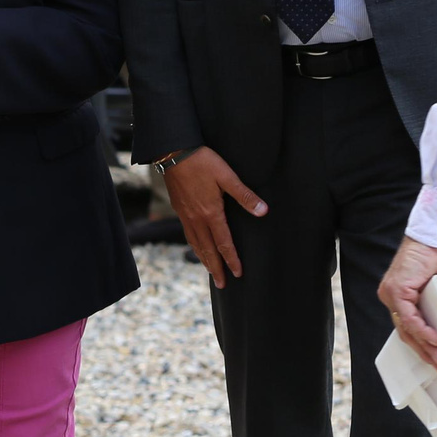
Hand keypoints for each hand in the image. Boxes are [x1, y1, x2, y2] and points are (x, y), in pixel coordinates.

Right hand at [164, 147, 266, 287]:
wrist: (172, 151)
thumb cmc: (202, 161)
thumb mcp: (227, 176)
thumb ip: (244, 195)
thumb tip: (263, 211)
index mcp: (210, 213)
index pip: (223, 243)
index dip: (232, 260)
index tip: (238, 274)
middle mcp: (196, 218)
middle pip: (207, 250)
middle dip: (215, 268)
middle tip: (222, 285)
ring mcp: (185, 215)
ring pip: (195, 243)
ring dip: (204, 259)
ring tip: (210, 270)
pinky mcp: (178, 208)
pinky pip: (187, 234)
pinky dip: (194, 245)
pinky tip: (196, 246)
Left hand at [379, 235, 436, 371]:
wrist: (436, 238)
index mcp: (399, 297)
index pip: (406, 327)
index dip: (421, 345)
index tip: (436, 359)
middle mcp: (390, 297)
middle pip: (405, 331)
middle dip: (424, 351)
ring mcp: (390, 294)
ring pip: (406, 327)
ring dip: (425, 345)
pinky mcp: (396, 290)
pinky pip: (408, 316)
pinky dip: (422, 330)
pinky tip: (435, 340)